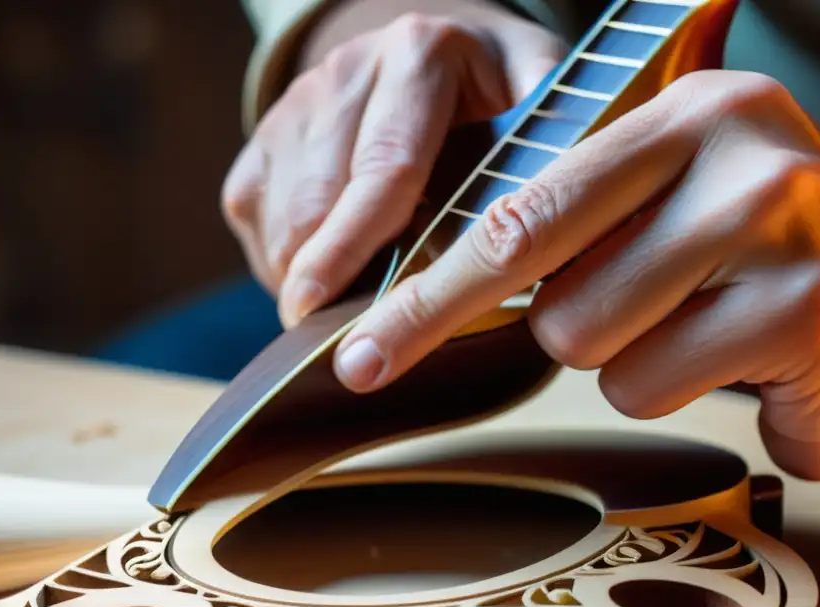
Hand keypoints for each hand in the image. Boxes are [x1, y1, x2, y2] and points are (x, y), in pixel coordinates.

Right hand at [221, 0, 564, 326]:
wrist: (426, 54)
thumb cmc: (490, 94)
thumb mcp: (538, 92)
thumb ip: (553, 139)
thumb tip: (567, 219)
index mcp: (421, 57)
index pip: (384, 168)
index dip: (354, 246)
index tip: (327, 306)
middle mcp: (346, 71)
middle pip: (317, 201)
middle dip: (320, 278)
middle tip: (338, 339)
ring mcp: (294, 104)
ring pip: (279, 216)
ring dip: (301, 274)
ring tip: (344, 305)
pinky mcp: (262, 137)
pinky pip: (252, 215)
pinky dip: (280, 260)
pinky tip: (323, 270)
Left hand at [333, 70, 819, 483]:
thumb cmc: (743, 261)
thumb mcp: (659, 207)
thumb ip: (566, 219)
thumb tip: (432, 282)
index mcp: (682, 112)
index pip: (519, 210)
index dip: (429, 293)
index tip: (365, 351)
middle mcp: (734, 148)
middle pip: (544, 285)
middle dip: (557, 326)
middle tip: (625, 317)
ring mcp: (777, 225)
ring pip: (591, 345)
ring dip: (627, 358)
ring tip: (700, 328)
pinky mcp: (805, 310)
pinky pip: (652, 386)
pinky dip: (676, 390)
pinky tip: (739, 359)